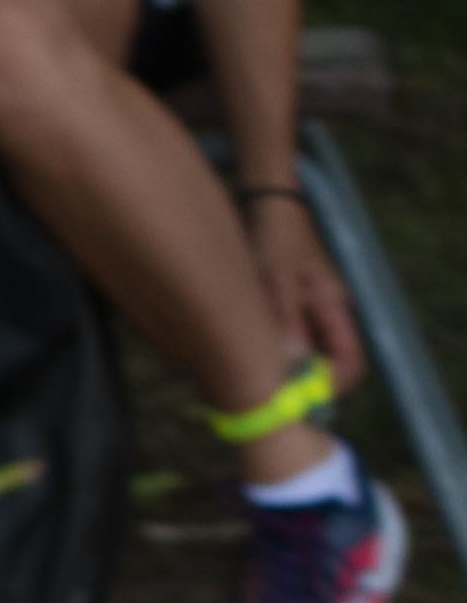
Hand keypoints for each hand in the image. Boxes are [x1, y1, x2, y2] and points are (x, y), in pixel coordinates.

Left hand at [243, 185, 363, 398]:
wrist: (267, 205)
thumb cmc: (274, 239)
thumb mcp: (277, 279)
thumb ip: (287, 320)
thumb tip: (294, 363)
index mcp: (334, 307)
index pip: (351, 362)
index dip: (333, 385)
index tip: (301, 397)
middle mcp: (329, 312)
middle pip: (330, 363)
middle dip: (306, 382)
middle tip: (271, 393)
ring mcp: (313, 309)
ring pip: (309, 353)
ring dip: (289, 367)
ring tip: (257, 375)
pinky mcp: (295, 306)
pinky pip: (293, 339)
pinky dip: (278, 350)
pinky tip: (250, 352)